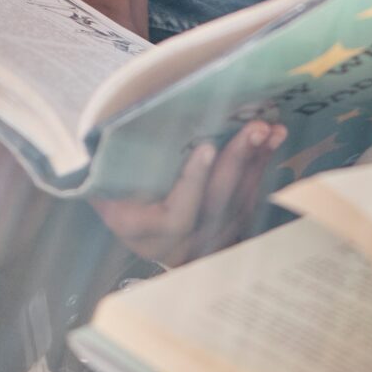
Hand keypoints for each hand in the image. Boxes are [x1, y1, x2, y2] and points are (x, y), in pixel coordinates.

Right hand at [93, 120, 287, 264]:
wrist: (133, 220)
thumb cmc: (114, 191)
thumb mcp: (102, 186)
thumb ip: (104, 170)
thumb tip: (99, 139)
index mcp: (141, 231)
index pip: (174, 215)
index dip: (192, 182)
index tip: (206, 147)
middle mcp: (176, 244)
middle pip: (214, 205)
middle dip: (237, 162)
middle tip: (253, 127)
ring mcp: (206, 242)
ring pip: (238, 202)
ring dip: (256, 161)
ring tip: (268, 128)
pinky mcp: (227, 233)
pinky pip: (249, 200)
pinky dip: (261, 167)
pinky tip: (272, 139)